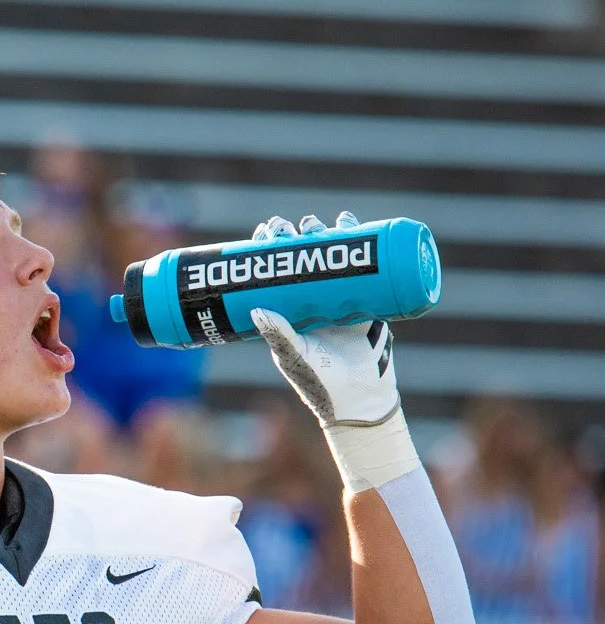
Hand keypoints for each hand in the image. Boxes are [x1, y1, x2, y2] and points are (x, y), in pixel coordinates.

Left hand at [249, 212, 398, 430]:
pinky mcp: (366, 301)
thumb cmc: (321, 383)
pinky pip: (363, 267)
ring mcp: (340, 298)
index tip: (265, 232)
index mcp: (288, 310)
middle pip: (302, 258)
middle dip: (296, 236)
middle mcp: (312, 300)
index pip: (275, 271)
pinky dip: (359, 242)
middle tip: (289, 227)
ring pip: (331, 257)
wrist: (361, 401)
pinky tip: (351, 224)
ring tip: (319, 223)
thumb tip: (256, 309)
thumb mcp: (295, 357)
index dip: (270, 249)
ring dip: (325, 233)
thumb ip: (279, 336)